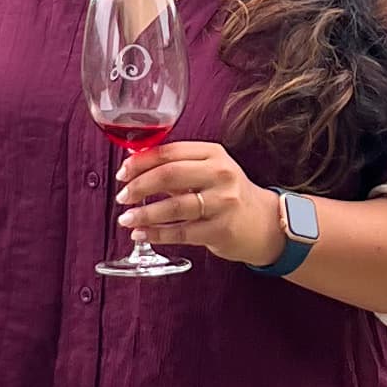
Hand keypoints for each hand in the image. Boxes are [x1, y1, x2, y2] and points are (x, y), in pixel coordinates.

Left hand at [116, 139, 286, 268]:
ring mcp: (222, 202)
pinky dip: (156, 234)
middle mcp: (220, 175)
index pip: (170, 152)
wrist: (264, 223)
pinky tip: (141, 234)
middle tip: (122, 196)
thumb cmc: (229, 194)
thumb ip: (176, 167)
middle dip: (139, 186)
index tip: (123, 172)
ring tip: (126, 219)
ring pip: (173, 206)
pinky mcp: (221, 229)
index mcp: (213, 154)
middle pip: (169, 175)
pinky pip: (181, 232)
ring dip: (144, 214)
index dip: (140, 161)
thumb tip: (135, 165)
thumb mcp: (209, 171)